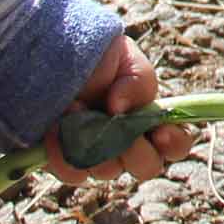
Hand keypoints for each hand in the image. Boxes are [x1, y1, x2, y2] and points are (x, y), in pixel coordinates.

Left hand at [43, 33, 189, 184]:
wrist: (49, 52)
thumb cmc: (94, 54)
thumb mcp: (125, 58)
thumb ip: (139, 81)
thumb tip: (120, 109)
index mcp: (147, 118)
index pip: (174, 144)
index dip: (174, 143)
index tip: (161, 132)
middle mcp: (125, 142)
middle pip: (146, 167)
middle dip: (136, 151)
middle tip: (116, 125)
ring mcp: (95, 154)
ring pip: (107, 170)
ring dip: (94, 141)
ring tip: (75, 107)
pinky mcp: (64, 160)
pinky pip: (72, 172)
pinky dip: (63, 151)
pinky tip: (55, 126)